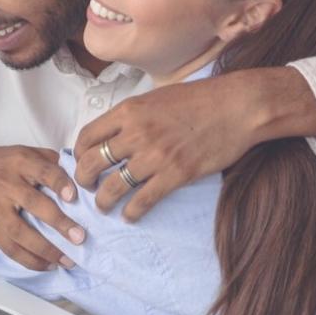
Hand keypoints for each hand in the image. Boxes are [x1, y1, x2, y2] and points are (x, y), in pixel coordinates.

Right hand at [0, 140, 82, 271]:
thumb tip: (76, 175)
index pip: (42, 171)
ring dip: (46, 250)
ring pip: (21, 233)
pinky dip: (29, 260)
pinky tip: (47, 265)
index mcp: (19, 163)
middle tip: (79, 238)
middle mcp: (7, 185)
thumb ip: (48, 161)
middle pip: (34, 204)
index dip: (58, 183)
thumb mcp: (21, 152)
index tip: (73, 196)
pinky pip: (10, 248)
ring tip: (67, 260)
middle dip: (58, 223)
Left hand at [72, 66, 315, 219]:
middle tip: (85, 188)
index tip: (80, 161)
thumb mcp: (155, 98)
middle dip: (83, 179)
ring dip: (104, 201)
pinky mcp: (176, 174)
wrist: (237, 107)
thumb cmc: (199, 100)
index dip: (78, 153)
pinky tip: (130, 216)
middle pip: (93, 162)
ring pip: (114, 186)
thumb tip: (113, 133)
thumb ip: (132, 116)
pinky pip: (144, 199)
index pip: (88, 136)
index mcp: (128, 111)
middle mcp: (136, 133)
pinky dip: (132, 212)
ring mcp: (155, 156)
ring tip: (103, 206)